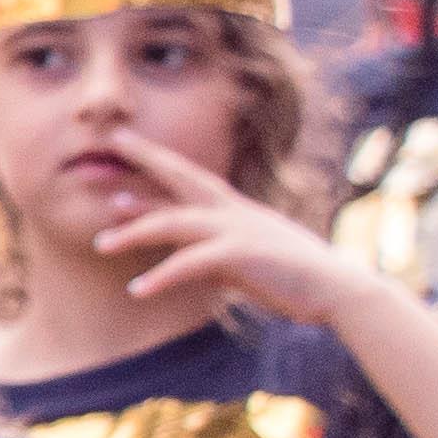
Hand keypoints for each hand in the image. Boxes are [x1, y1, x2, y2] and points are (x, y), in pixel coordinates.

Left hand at [84, 118, 361, 322]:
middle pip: (181, 176)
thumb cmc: (294, 276)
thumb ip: (214, 251)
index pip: (189, 177)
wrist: (337, 289)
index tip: (124, 148)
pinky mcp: (241, 255)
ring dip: (133, 232)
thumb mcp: (248, 257)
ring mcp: (237, 229)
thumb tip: (185, 257)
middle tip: (109, 147)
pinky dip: (161, 276)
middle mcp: (234, 211)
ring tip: (99, 245)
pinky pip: (189, 263)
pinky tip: (137, 290)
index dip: (156, 162)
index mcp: (236, 208)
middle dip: (145, 159)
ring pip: (174, 223)